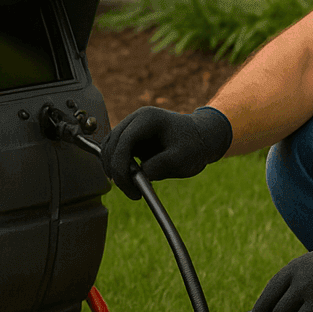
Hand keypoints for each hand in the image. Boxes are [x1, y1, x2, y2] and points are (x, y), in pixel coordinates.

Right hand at [100, 105, 231, 199]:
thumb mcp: (182, 158)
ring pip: (110, 149)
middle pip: (111, 144)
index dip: (120, 164)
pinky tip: (132, 181)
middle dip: (116, 170)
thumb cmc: (194, 145)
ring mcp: (132, 128)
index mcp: (147, 118)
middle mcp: (136, 120)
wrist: (202, 138)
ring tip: (133, 189)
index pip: (123, 140)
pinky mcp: (131, 139)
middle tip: (132, 193)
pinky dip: (119, 167)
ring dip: (115, 169)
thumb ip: (160, 166)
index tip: (128, 185)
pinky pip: (116, 153)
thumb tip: (138, 175)